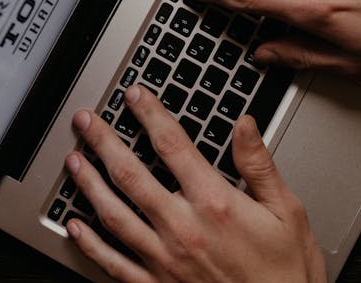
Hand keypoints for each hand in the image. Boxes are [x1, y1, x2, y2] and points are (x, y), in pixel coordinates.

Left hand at [64, 85, 325, 282]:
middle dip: (103, 141)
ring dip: (88, 183)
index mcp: (215, 203)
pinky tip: (74, 226)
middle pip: (130, 173)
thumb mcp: (287, 214)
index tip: (134, 95)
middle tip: (86, 120)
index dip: (149, 114)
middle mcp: (183, 228)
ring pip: (114, 213)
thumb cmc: (286, 274)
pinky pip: (114, 263)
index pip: (172, 145)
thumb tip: (244, 125)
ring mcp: (165, 259)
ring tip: (73, 159)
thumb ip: (259, 166)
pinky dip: (91, 243)